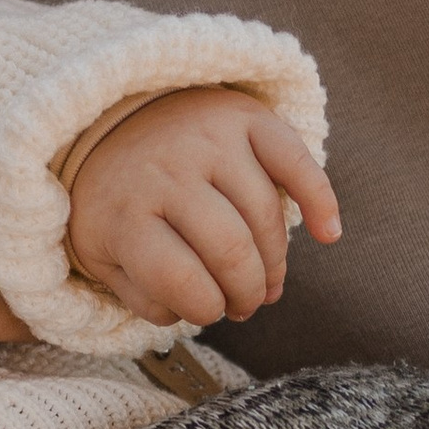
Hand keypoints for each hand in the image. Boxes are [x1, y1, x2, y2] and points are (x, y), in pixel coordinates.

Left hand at [65, 88, 337, 324]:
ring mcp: (209, 140)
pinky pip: (295, 160)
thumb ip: (140, 293)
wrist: (112, 118)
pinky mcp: (244, 116)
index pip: (180, 280)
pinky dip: (318, 200)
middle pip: (231, 250)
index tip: (210, 312)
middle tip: (245, 305)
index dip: (205, 309)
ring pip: (265, 216)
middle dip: (247, 292)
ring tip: (267, 283)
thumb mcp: (101, 253)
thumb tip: (191, 312)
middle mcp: (168, 171)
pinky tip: (327, 234)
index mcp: (125, 212)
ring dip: (275, 262)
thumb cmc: (115, 200)